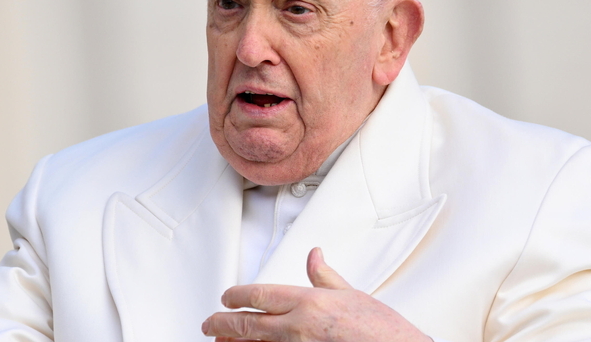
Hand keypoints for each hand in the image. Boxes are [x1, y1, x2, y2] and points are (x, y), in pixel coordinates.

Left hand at [202, 247, 431, 341]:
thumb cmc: (381, 330)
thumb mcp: (351, 294)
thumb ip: (324, 276)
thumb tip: (314, 256)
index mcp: (309, 303)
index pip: (260, 295)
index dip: (237, 296)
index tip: (227, 297)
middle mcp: (298, 328)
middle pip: (248, 324)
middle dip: (223, 323)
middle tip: (209, 323)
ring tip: (219, 341)